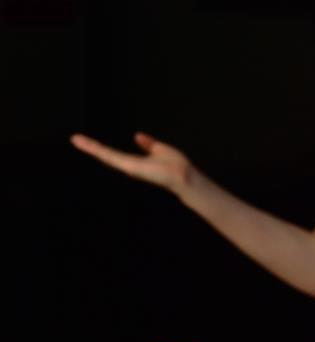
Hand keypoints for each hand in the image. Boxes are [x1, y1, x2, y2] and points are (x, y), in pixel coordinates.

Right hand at [70, 132, 194, 192]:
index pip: (115, 154)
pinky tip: (84, 142)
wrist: (184, 176)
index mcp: (135, 163)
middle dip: (91, 148)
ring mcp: (127, 167)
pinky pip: (109, 155)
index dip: (103, 148)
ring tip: (75, 139)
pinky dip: (96, 149)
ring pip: (105, 155)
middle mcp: (129, 166)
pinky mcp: (127, 166)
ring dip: (90, 147)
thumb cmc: (176, 166)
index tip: (90, 141)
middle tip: (75, 139)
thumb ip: (148, 144)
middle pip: (106, 155)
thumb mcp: (159, 149)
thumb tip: (137, 136)